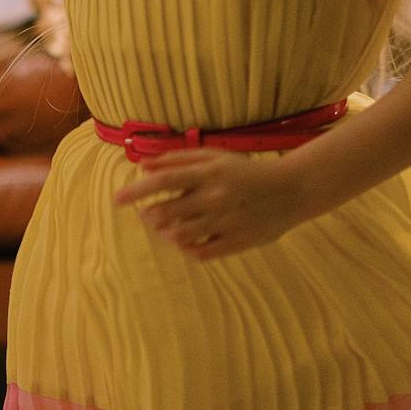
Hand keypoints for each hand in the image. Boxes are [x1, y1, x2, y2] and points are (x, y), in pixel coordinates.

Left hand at [114, 150, 311, 259]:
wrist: (293, 190)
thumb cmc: (246, 170)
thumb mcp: (214, 157)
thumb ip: (178, 160)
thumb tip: (142, 165)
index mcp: (208, 173)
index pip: (162, 181)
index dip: (136, 191)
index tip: (117, 199)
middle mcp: (215, 197)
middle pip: (167, 212)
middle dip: (150, 215)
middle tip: (149, 213)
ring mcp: (226, 221)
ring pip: (180, 235)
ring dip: (165, 232)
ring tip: (165, 226)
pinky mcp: (237, 241)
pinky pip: (200, 252)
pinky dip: (186, 248)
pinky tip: (186, 240)